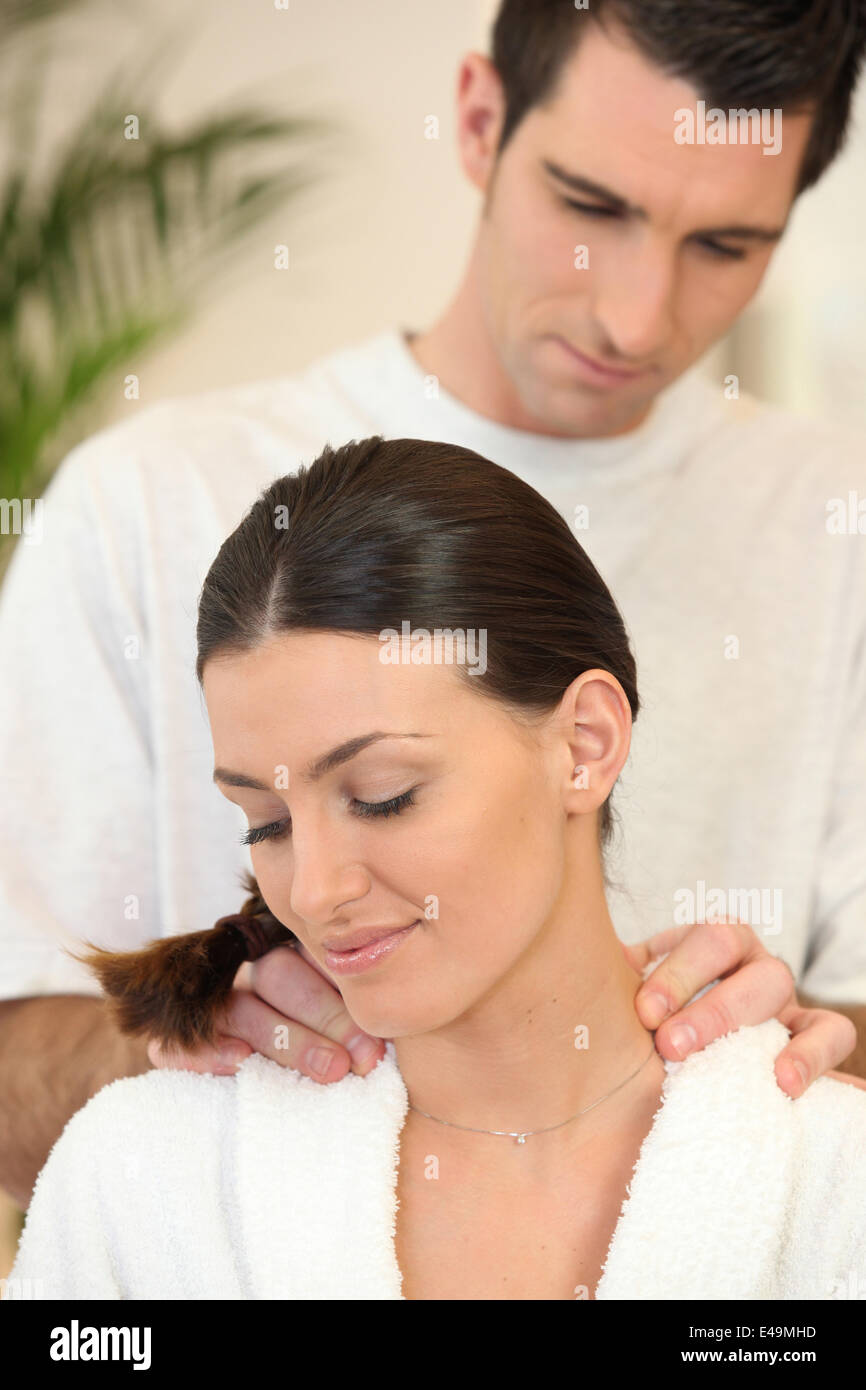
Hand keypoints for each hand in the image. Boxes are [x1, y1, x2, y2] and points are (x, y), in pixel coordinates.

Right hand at [147, 941, 384, 1080]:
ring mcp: (208, 1003)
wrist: (232, 1084)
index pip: (314, 957)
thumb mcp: (338, 1034)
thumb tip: (388, 1046)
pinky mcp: (170, 1039)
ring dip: (286, 1039)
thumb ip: (355, 1029)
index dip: (345, 998)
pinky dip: (210, 1050)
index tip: (377, 1044)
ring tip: (330, 1071)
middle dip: (326, 1019)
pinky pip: (182, 1039)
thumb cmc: (315, 1054)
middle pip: (280, 975)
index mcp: (290, 955)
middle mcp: (248, 973)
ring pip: (242, 1005)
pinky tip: (241, 1063)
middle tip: (360, 1060)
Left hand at [623, 920, 859, 1098]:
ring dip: (741, 1024)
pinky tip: (783, 1084)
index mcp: (712, 939)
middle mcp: (750, 958)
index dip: (677, 973)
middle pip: (739, 958)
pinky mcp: (811, 1033)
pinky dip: (811, 1055)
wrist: (692, 1052)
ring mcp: (784, 995)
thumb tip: (602, 963)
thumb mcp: (643, 989)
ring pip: (778, 986)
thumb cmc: (663, 1014)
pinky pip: (830, 1033)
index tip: (644, 1012)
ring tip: (712, 1066)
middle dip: (704, 1004)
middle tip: (668, 1044)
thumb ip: (622, 974)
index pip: (706, 938)